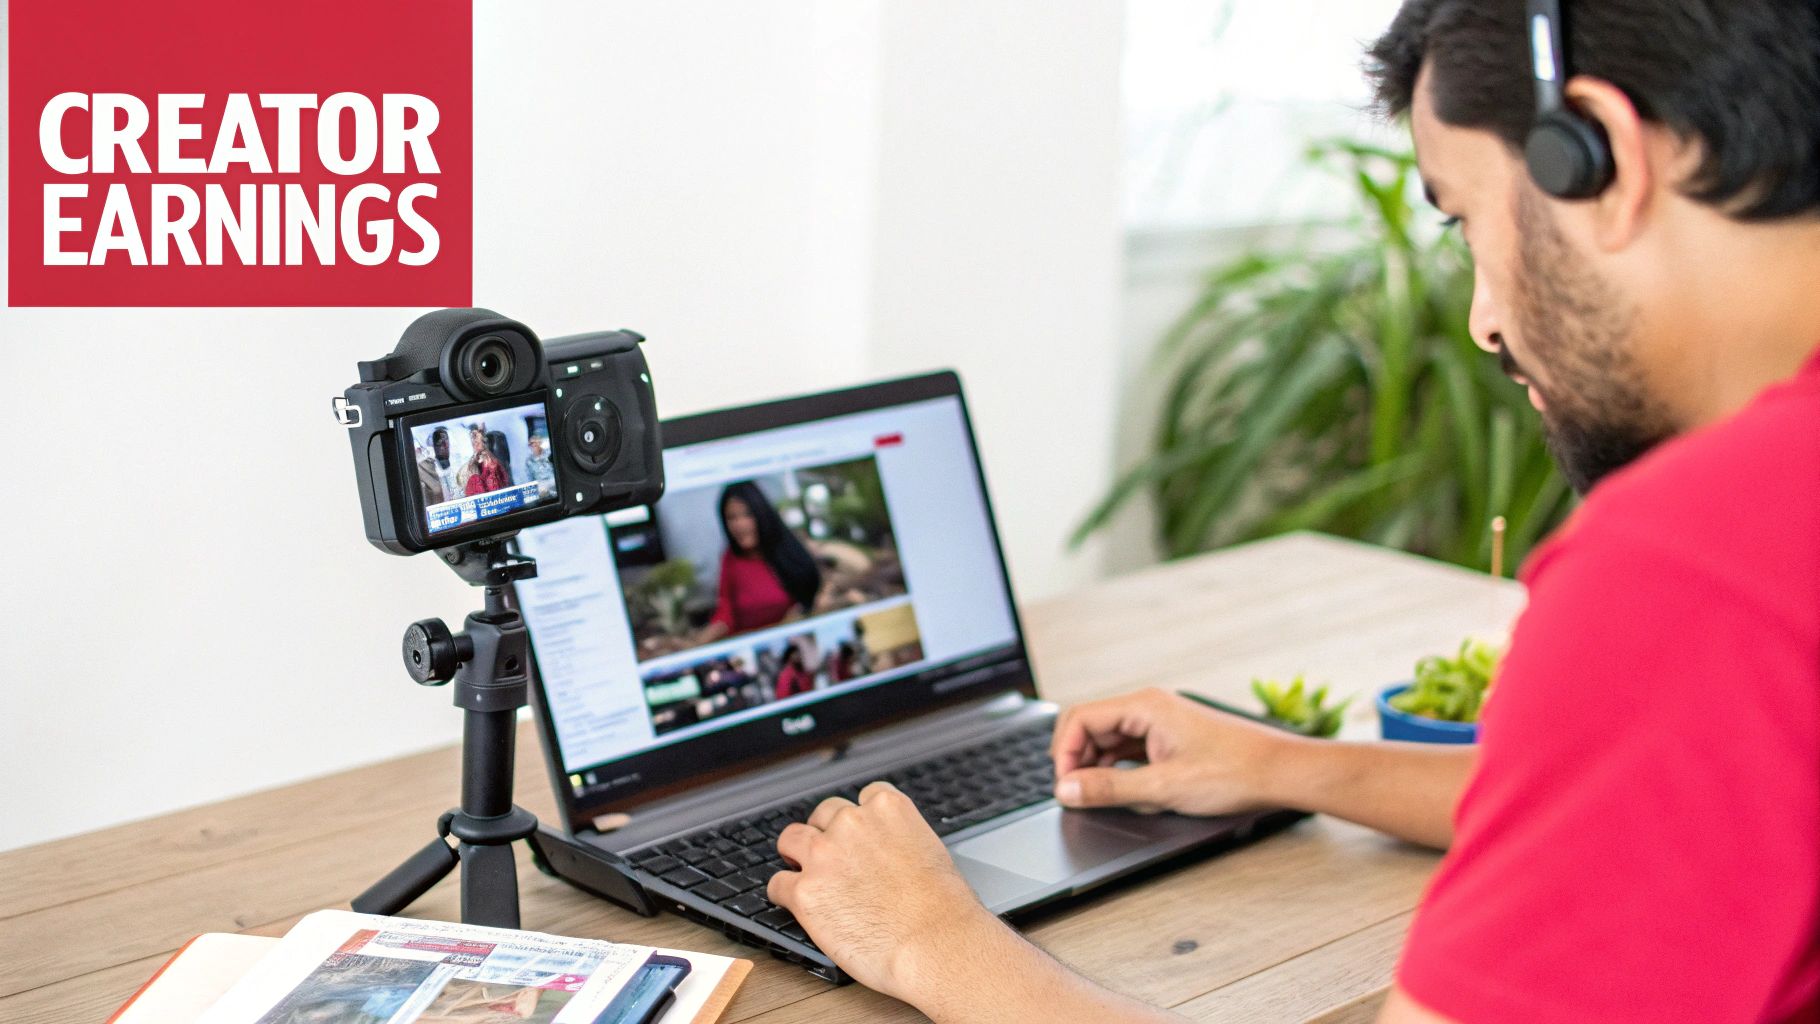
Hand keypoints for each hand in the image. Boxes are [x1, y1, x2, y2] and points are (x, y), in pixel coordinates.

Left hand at [767, 781, 998, 1001]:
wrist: (936, 945)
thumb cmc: (944, 910)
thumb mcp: (929, 851)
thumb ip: (900, 840)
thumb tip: (887, 852)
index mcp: (888, 809)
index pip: (863, 796)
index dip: (858, 818)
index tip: (857, 833)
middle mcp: (852, 823)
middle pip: (823, 814)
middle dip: (825, 834)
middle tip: (829, 858)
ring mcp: (824, 855)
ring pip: (790, 840)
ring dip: (796, 856)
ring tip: (802, 873)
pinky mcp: (805, 891)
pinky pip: (778, 884)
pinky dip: (784, 894)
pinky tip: (792, 903)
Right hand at [1051, 687, 1297, 815]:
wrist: (1279, 771)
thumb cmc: (1233, 772)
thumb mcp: (1163, 787)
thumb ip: (1109, 788)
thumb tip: (1067, 789)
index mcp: (1144, 707)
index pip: (1080, 719)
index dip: (1063, 753)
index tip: (1064, 786)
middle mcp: (1149, 707)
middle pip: (1090, 727)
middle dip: (1076, 760)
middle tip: (1076, 794)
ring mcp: (1159, 721)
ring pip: (1108, 739)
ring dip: (1096, 766)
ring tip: (1099, 796)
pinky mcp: (1170, 737)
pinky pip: (1129, 747)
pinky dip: (1117, 768)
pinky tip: (1123, 790)